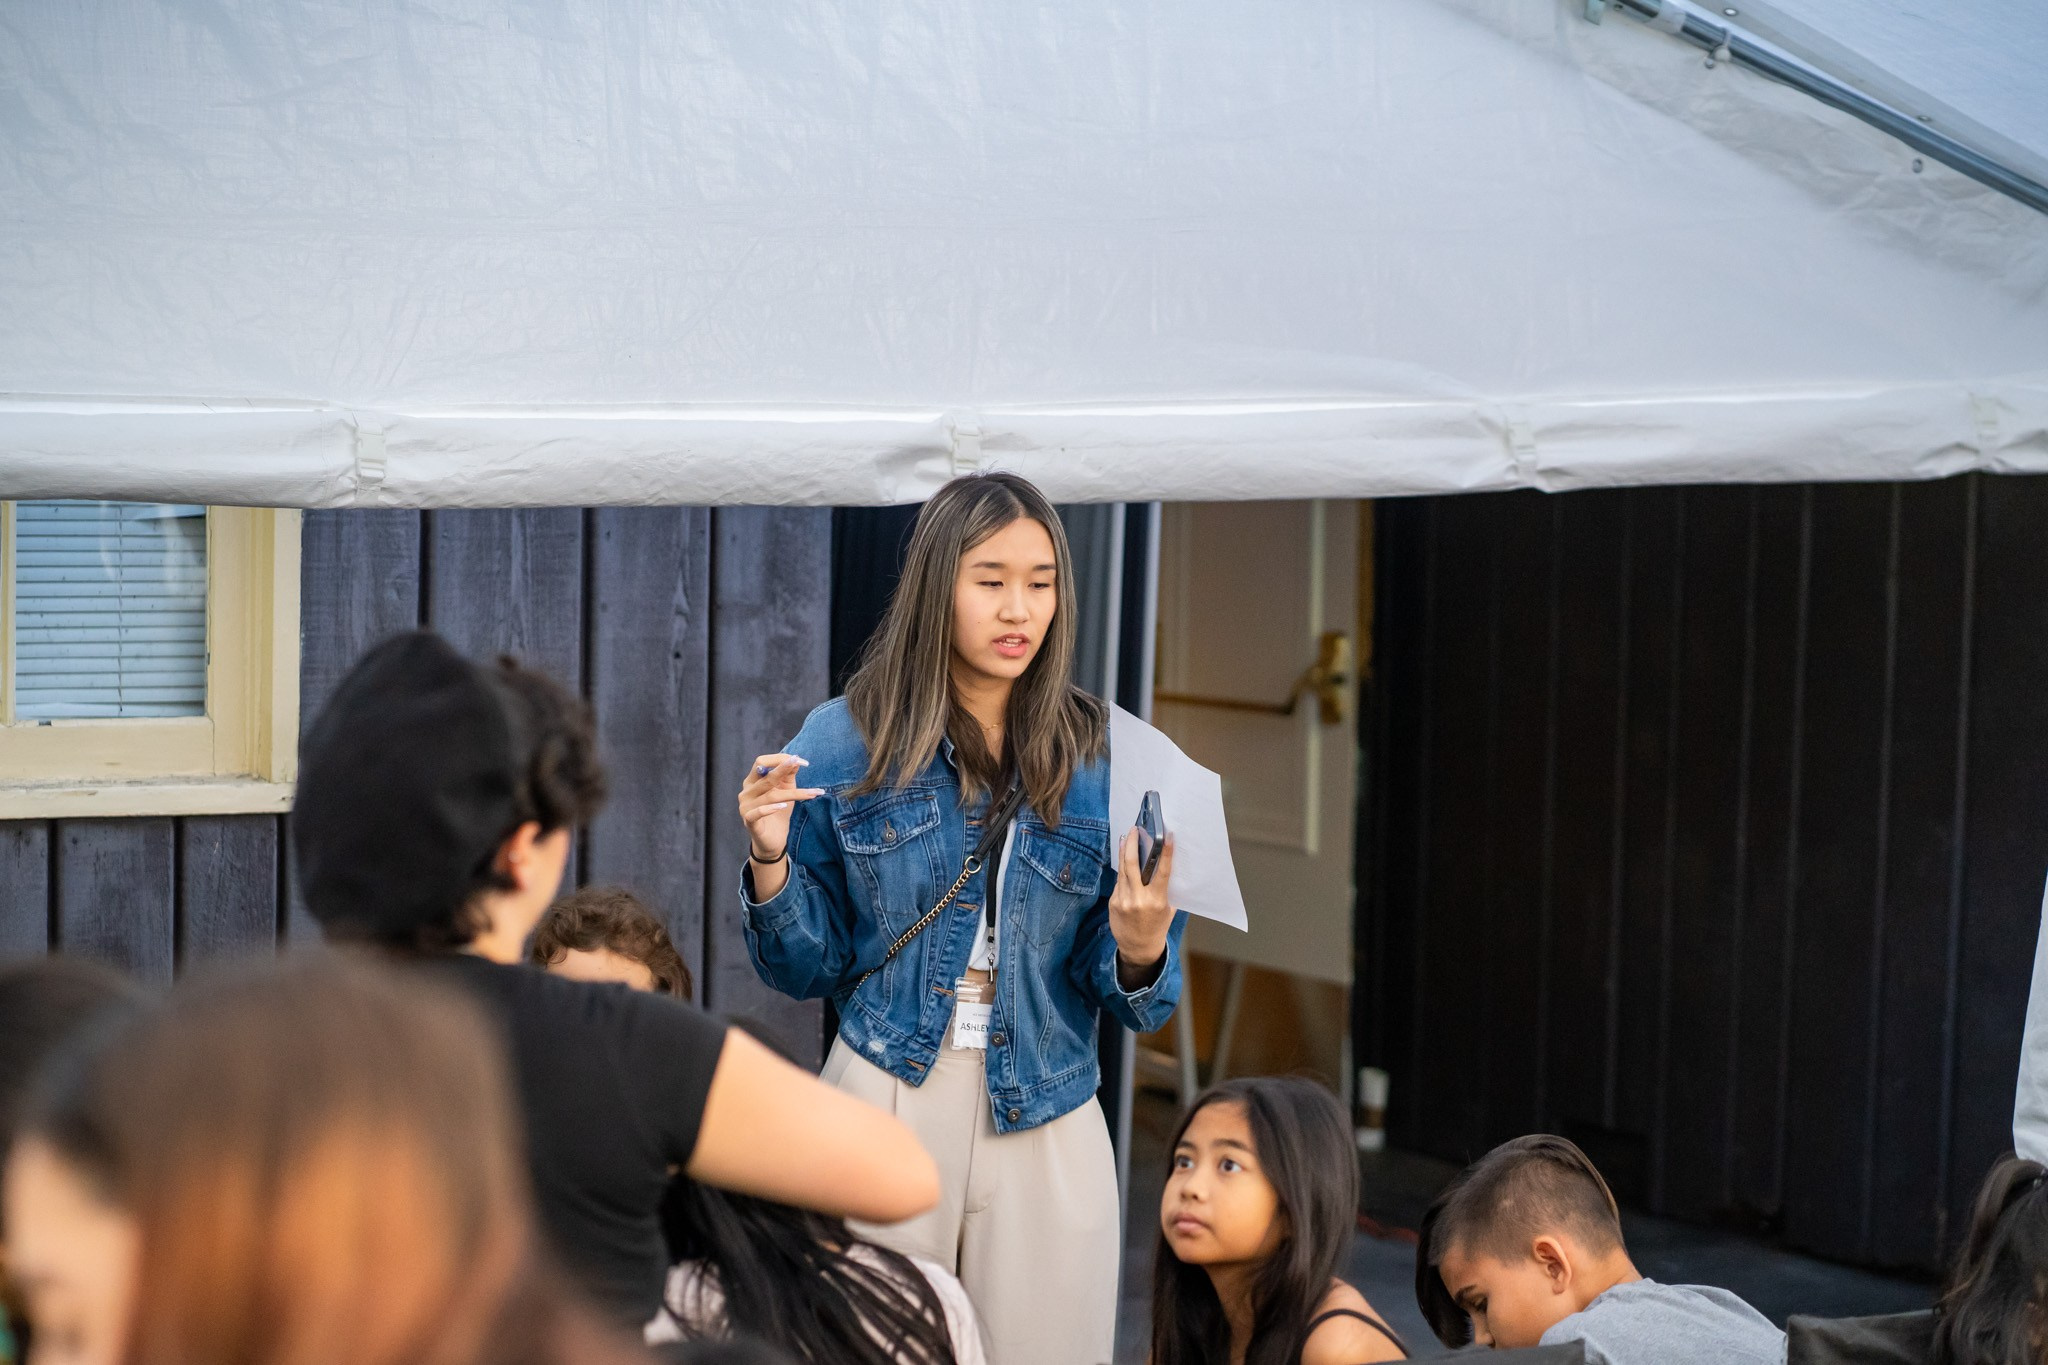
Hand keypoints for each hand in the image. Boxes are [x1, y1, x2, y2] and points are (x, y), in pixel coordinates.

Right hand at [738, 753, 823, 862]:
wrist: (774, 840)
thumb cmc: (779, 811)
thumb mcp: (786, 790)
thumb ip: (788, 775)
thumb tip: (796, 759)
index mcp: (752, 781)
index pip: (761, 762)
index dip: (780, 759)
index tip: (800, 761)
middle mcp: (746, 792)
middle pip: (766, 776)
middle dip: (784, 768)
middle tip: (802, 763)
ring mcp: (745, 807)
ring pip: (771, 795)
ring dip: (794, 793)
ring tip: (811, 793)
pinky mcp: (749, 822)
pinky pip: (758, 813)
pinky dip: (771, 809)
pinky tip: (783, 806)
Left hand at [1109, 829, 1174, 985]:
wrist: (1138, 948)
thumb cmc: (1157, 926)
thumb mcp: (1168, 908)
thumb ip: (1164, 888)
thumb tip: (1162, 863)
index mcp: (1157, 900)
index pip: (1162, 871)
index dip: (1165, 852)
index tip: (1166, 835)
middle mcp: (1138, 899)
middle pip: (1133, 864)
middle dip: (1132, 843)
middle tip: (1135, 829)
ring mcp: (1123, 900)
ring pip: (1123, 869)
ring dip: (1124, 851)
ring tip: (1127, 837)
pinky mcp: (1113, 903)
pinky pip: (1119, 881)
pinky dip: (1122, 869)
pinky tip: (1124, 859)